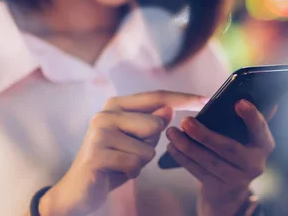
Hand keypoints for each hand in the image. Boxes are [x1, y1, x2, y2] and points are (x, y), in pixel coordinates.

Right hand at [39, 91, 207, 215]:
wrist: (78, 190)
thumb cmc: (113, 161)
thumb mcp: (137, 140)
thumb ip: (152, 123)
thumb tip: (169, 109)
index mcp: (117, 105)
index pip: (158, 96)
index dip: (185, 98)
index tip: (209, 99)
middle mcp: (106, 113)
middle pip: (156, 124)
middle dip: (151, 144)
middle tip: (129, 152)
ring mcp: (99, 132)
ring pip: (148, 147)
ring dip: (140, 161)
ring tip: (121, 162)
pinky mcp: (96, 154)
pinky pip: (135, 163)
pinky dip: (131, 172)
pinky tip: (115, 172)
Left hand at [165, 100, 276, 215]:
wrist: (229, 193)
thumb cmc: (234, 154)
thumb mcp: (244, 139)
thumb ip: (243, 121)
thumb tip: (242, 96)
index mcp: (264, 145)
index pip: (260, 129)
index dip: (252, 117)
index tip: (239, 102)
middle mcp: (256, 164)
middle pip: (229, 148)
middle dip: (205, 135)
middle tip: (186, 121)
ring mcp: (238, 180)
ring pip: (209, 161)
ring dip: (187, 146)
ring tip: (172, 132)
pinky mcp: (220, 190)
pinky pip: (198, 171)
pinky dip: (183, 158)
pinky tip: (172, 147)